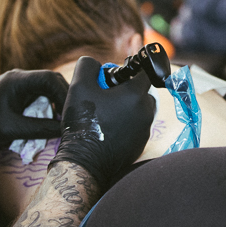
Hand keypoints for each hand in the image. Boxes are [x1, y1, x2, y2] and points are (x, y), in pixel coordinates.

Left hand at [0, 69, 68, 157]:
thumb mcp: (12, 129)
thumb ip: (40, 128)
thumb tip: (65, 130)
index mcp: (17, 80)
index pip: (50, 78)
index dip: (64, 93)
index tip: (71, 112)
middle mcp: (20, 79)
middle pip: (52, 82)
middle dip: (63, 99)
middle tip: (70, 118)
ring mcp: (20, 87)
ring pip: (48, 91)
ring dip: (56, 106)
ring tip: (61, 122)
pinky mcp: (19, 96)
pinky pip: (40, 99)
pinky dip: (47, 110)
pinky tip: (50, 123)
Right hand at [52, 56, 155, 191]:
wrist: (85, 162)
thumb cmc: (83, 123)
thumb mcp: (79, 86)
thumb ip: (88, 66)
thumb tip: (97, 64)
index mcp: (135, 94)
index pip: (146, 72)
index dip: (132, 70)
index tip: (118, 75)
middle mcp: (146, 111)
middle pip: (143, 91)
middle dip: (129, 90)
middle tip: (108, 96)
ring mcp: (145, 130)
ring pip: (141, 110)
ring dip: (129, 107)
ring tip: (107, 113)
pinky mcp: (141, 144)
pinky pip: (138, 126)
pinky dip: (127, 124)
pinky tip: (110, 128)